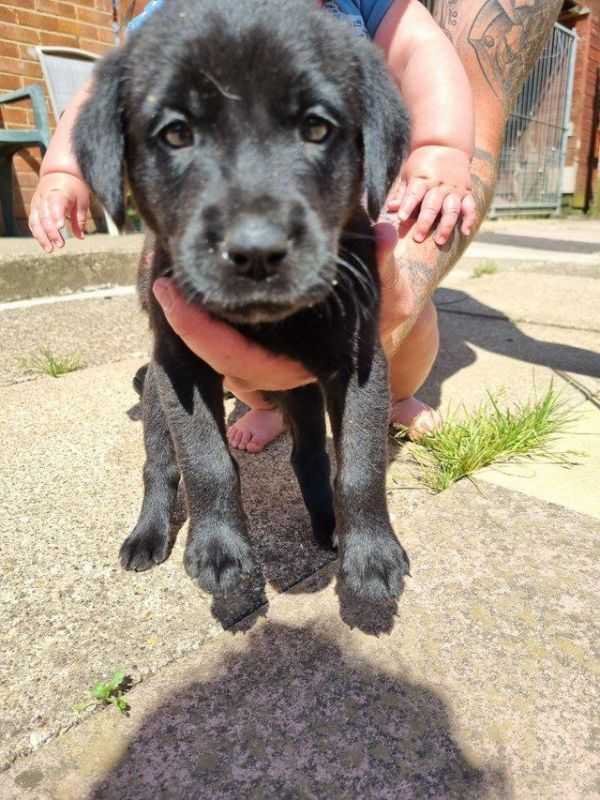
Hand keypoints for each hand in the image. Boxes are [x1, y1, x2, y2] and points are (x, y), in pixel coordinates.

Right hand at [28, 173, 89, 251]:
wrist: (58, 172)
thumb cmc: (73, 187)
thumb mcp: (82, 200)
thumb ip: (80, 219)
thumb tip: (81, 237)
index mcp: (58, 192)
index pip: (55, 205)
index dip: (57, 216)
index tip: (61, 227)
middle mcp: (44, 197)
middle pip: (45, 216)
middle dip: (51, 232)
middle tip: (60, 245)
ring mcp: (37, 202)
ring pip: (35, 221)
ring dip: (41, 236)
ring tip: (49, 249)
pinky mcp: (34, 207)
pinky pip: (32, 222)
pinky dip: (37, 233)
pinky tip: (44, 243)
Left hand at [152, 222, 411, 394]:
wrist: (372, 320)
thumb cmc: (378, 308)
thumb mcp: (387, 292)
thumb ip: (388, 269)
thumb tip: (389, 234)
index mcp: (299, 365)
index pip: (238, 361)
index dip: (201, 335)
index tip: (168, 295)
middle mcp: (271, 364)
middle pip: (214, 357)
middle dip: (184, 323)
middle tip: (159, 282)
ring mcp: (258, 350)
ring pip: (210, 344)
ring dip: (186, 312)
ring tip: (163, 268)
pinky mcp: (250, 335)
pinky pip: (214, 327)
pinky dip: (197, 303)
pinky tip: (180, 266)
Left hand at [386, 145, 475, 245]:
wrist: (446, 145)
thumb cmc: (422, 164)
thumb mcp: (409, 174)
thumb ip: (402, 193)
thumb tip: (390, 208)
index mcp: (422, 180)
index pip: (414, 194)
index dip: (407, 206)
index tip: (401, 218)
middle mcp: (439, 185)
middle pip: (432, 205)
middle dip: (425, 222)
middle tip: (418, 238)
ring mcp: (454, 189)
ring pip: (452, 209)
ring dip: (446, 226)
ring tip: (440, 241)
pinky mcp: (466, 192)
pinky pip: (470, 207)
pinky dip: (469, 219)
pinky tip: (465, 232)